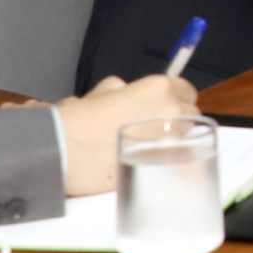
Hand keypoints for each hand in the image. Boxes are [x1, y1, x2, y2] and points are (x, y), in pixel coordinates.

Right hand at [53, 73, 199, 195]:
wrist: (61, 151)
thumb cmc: (77, 120)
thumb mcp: (99, 94)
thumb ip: (119, 90)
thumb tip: (122, 91)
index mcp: (157, 88)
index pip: (186, 90)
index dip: (175, 97)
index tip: (166, 105)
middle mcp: (170, 110)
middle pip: (190, 114)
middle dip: (176, 119)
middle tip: (155, 127)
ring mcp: (170, 139)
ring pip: (186, 137)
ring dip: (173, 139)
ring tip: (148, 145)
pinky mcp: (162, 164)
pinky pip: (174, 160)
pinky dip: (165, 160)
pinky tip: (145, 161)